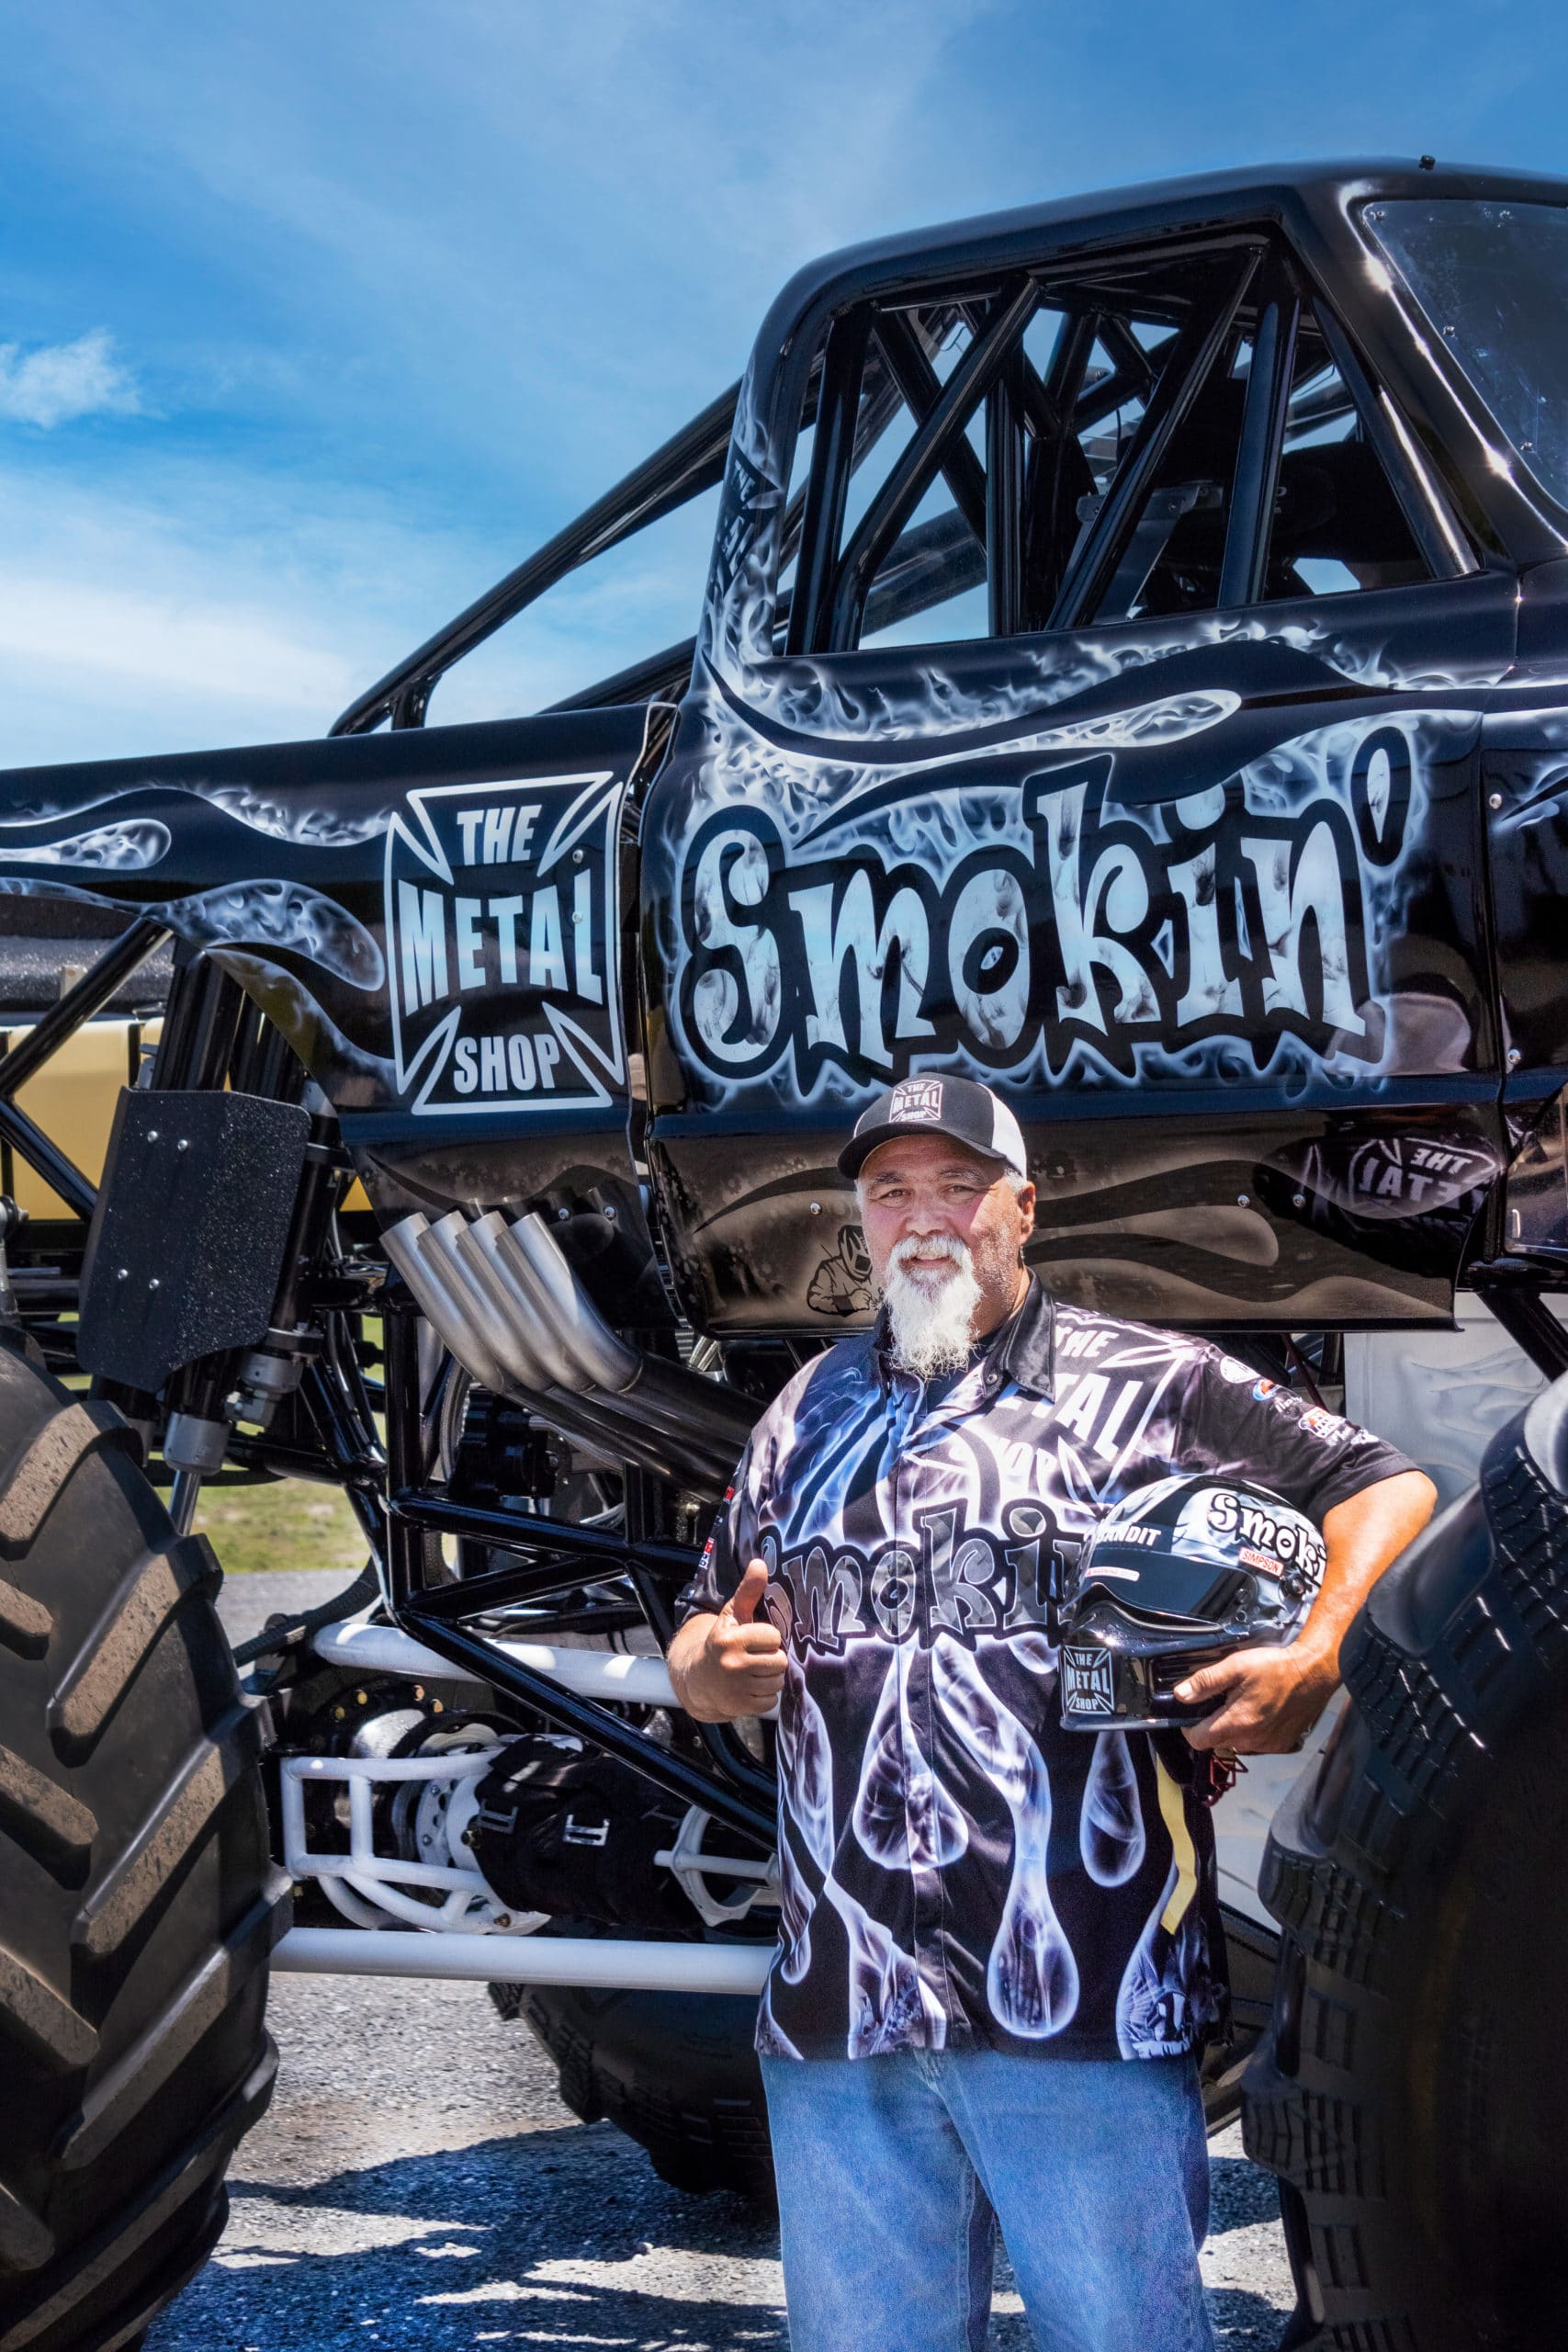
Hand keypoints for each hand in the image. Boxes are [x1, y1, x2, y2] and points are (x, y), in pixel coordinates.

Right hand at [673, 1560, 786, 1722]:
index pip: (773, 1637)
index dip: (767, 1638)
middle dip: (771, 1659)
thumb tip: (760, 1562)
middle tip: (755, 1657)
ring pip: (777, 1682)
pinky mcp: (741, 1707)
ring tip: (752, 1672)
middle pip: (779, 1661)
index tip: (754, 1639)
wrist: (698, 1679)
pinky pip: (771, 1701)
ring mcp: (736, 1689)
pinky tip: (750, 1688)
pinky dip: (764, 1696)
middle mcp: (732, 1665)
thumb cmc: (722, 1642)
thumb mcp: (732, 1615)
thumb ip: (748, 1591)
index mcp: (730, 1640)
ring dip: (769, 1678)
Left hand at [1175, 1641, 1338, 1755]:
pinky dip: (1253, 1731)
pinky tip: (1260, 1711)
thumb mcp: (1236, 1666)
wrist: (1313, 1673)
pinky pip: (1257, 1743)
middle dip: (1213, 1724)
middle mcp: (1251, 1741)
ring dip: (1234, 1728)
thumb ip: (1206, 1682)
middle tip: (1221, 1699)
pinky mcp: (1282, 1744)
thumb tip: (1180, 1695)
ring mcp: (1268, 1745)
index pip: (1198, 1741)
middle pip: (1217, 1741)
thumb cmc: (1274, 1667)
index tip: (1192, 1712)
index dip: (1189, 1728)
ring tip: (1243, 1703)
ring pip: (1237, 1743)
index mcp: (1237, 1723)